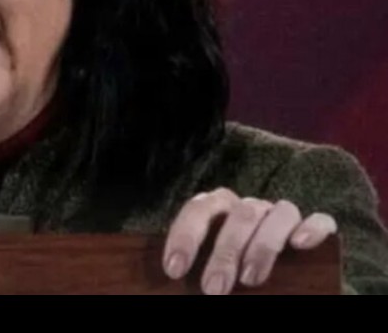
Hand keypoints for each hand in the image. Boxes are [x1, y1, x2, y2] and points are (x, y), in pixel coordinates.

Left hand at [162, 187, 336, 294]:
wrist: (258, 277)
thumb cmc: (228, 274)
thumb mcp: (211, 272)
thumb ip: (200, 272)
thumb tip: (177, 286)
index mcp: (217, 208)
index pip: (198, 210)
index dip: (185, 237)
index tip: (175, 270)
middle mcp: (249, 206)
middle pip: (238, 216)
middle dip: (224, 253)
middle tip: (213, 288)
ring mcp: (281, 214)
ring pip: (278, 214)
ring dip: (263, 247)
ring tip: (250, 280)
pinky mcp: (315, 227)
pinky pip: (320, 220)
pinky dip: (312, 229)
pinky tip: (300, 245)